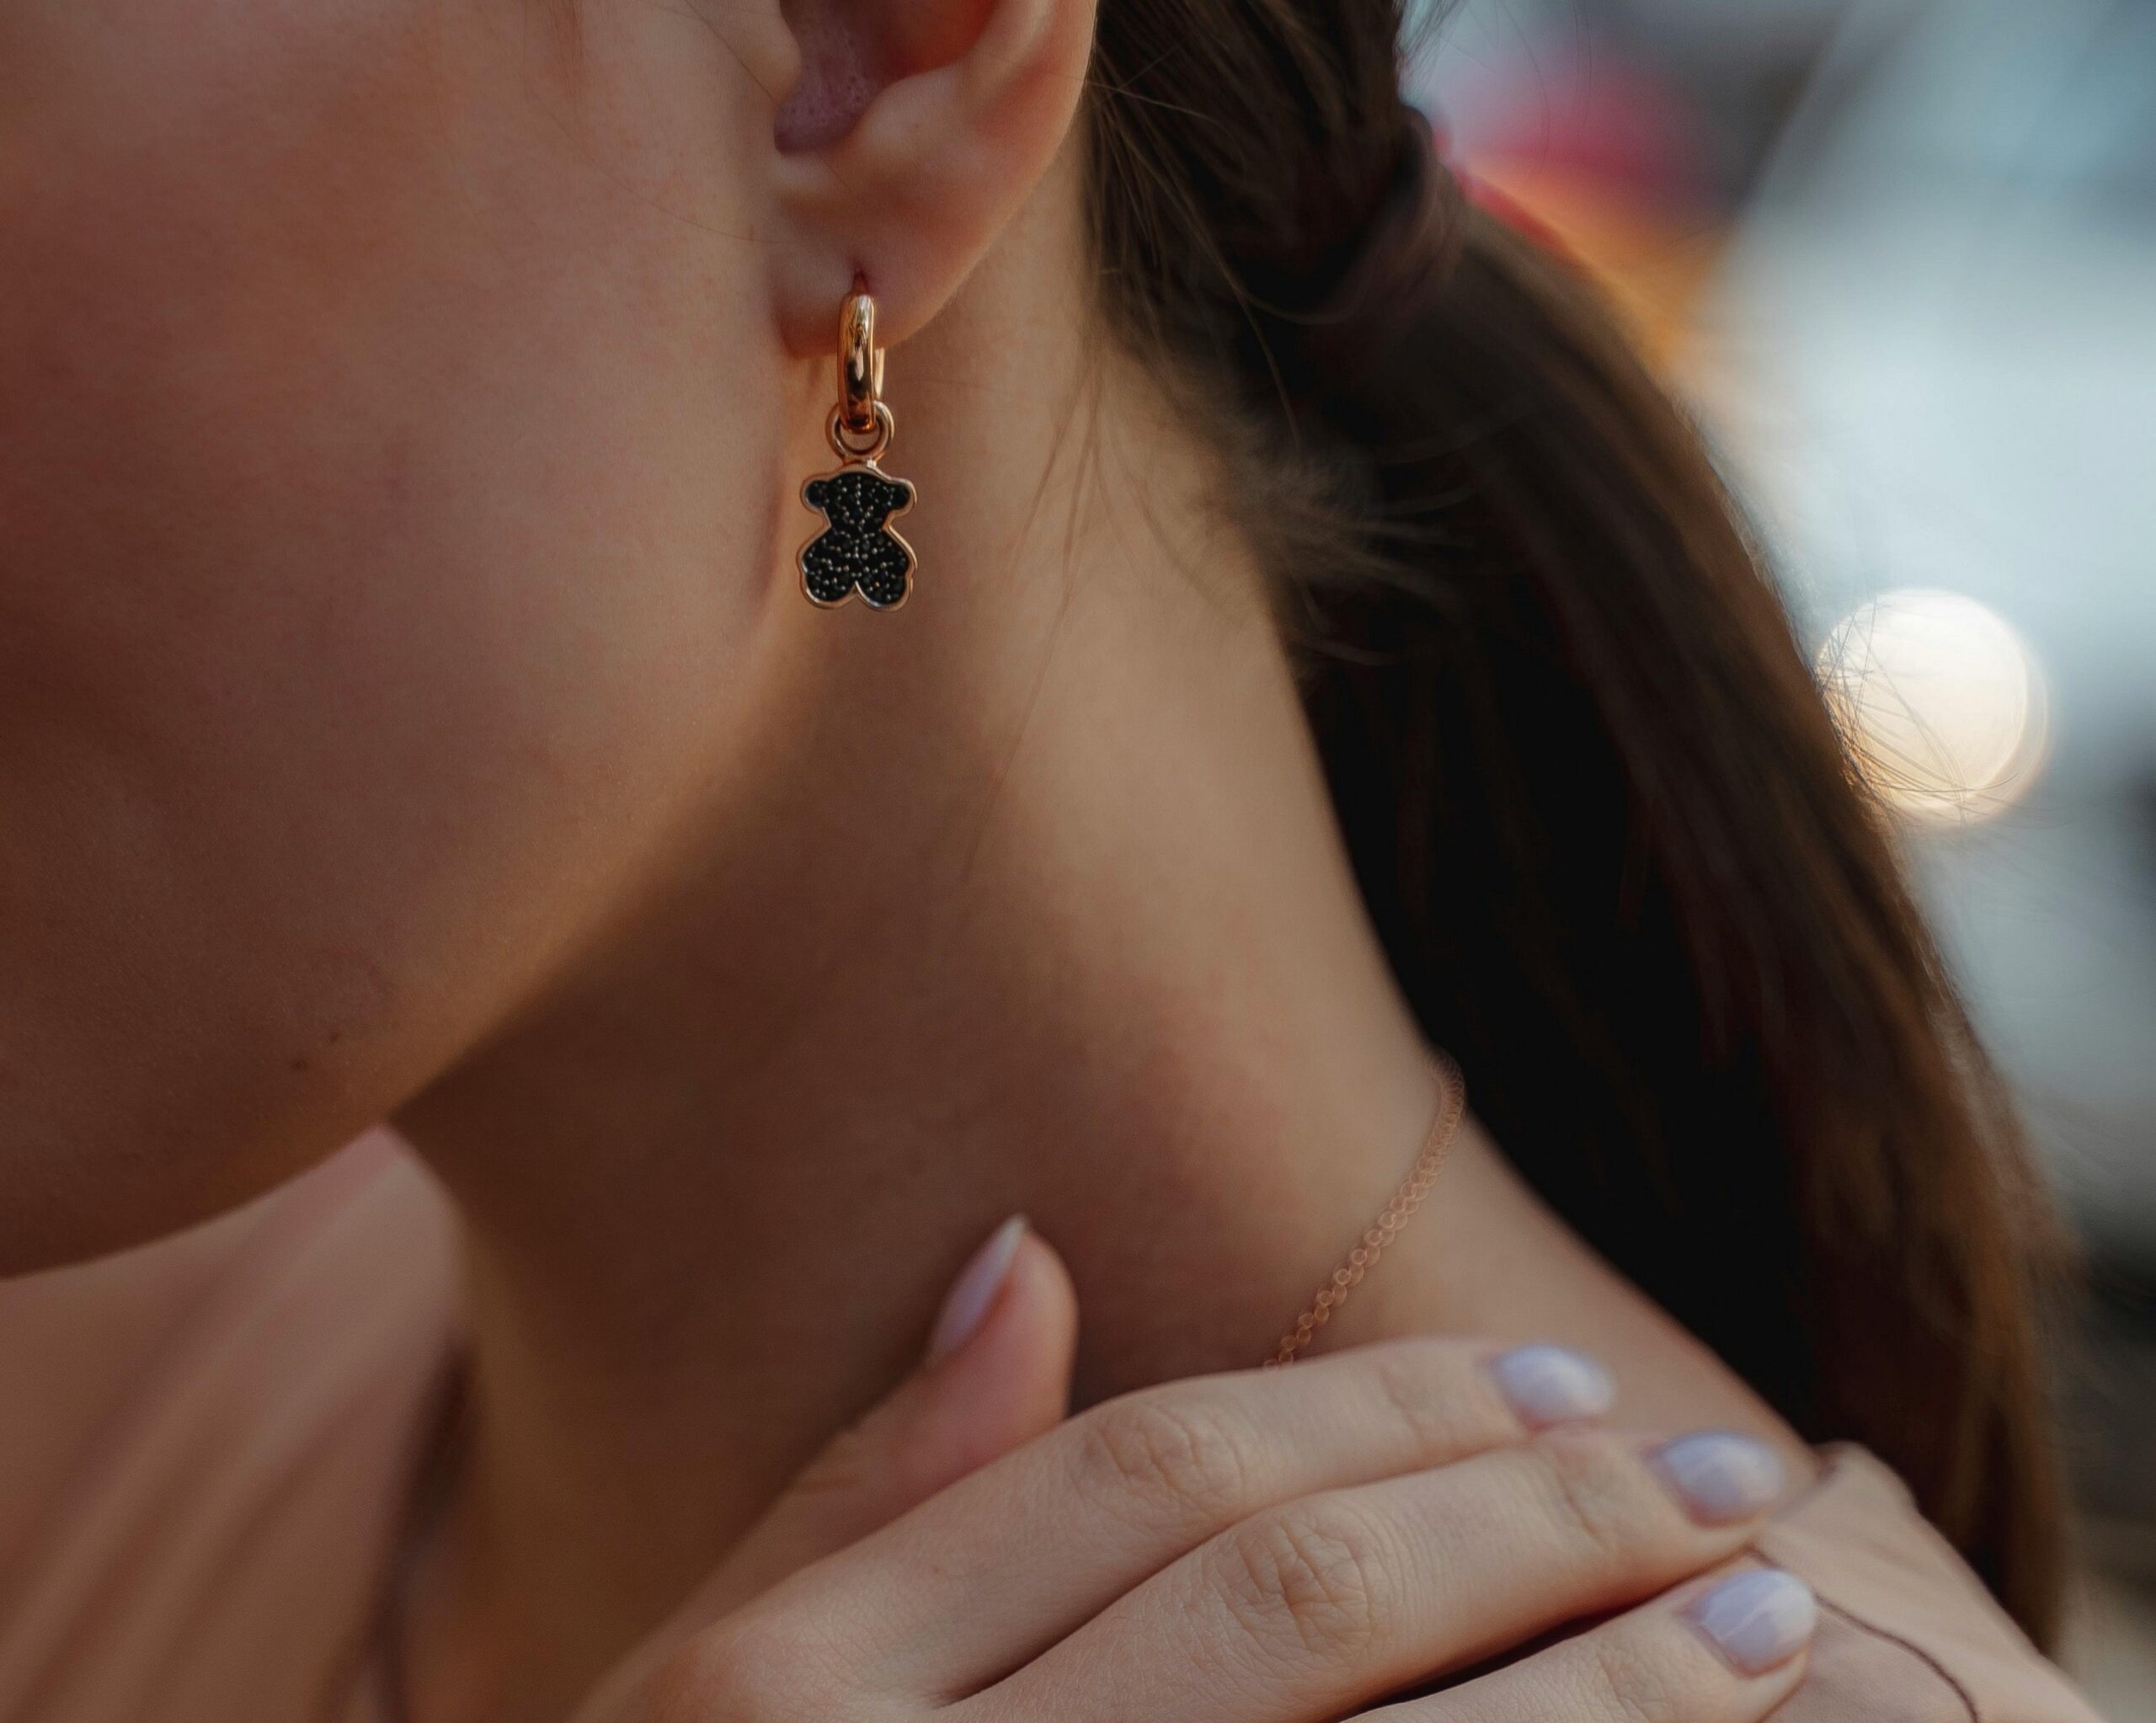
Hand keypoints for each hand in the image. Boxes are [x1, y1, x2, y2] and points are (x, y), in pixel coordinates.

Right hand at [575, 1221, 1816, 1722]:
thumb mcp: (698, 1702)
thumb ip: (863, 1495)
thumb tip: (1023, 1253)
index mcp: (784, 1690)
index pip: (1153, 1477)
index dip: (1381, 1406)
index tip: (1556, 1383)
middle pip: (1299, 1603)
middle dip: (1544, 1527)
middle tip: (1726, 1476)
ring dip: (1614, 1691)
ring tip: (1771, 1620)